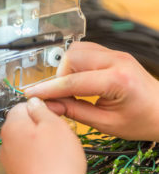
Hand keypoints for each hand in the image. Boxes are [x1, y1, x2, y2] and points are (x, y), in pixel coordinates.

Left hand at [0, 98, 85, 173]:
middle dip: (40, 123)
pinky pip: (26, 155)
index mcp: (13, 126)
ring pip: (25, 140)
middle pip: (23, 122)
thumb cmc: (55, 163)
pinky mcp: (17, 171)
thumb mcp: (54, 125)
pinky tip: (50, 159)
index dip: (41, 105)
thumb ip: (41, 109)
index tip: (53, 110)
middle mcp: (6, 141)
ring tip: (55, 147)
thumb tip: (34, 102)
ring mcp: (10, 158)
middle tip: (57, 129)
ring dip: (38, 139)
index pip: (22, 104)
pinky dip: (37, 154)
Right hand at [25, 42, 158, 140]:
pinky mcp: (112, 54)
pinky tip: (78, 79)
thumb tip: (49, 105)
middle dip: (59, 76)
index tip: (31, 94)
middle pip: (72, 56)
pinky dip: (74, 64)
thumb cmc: (141, 120)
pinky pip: (84, 50)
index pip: (73, 81)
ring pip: (76, 50)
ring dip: (66, 68)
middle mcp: (116, 60)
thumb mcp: (106, 124)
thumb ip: (75, 112)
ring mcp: (115, 54)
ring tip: (70, 88)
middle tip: (59, 95)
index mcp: (118, 80)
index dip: (48, 89)